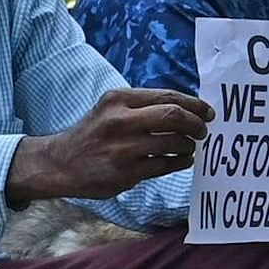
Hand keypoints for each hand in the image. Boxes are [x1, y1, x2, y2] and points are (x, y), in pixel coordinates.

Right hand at [41, 86, 210, 198]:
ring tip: (189, 147)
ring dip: (188, 145)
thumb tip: (184, 109)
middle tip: (203, 131)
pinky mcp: (125, 172)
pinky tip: (182, 160)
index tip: (207, 112)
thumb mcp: (110, 109)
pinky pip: (164, 165)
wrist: (60, 164)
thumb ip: (141, 106)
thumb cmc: (92, 135)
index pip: (167, 96)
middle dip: (195, 123)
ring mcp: (123, 148)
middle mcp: (120, 120)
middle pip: (173, 116)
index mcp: (118, 99)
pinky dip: (180, 162)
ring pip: (172, 142)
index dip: (194, 104)